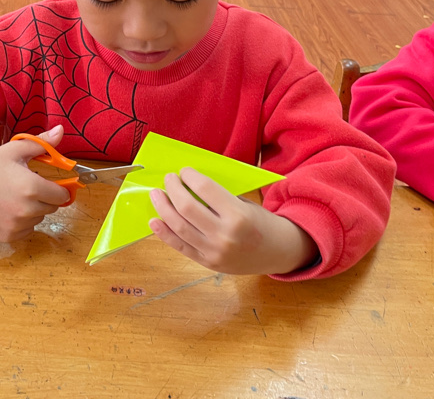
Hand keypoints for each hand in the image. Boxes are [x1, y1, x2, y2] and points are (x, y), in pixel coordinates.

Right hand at [0, 125, 71, 242]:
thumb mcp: (15, 150)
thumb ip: (42, 143)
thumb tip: (61, 130)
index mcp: (32, 187)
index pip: (62, 195)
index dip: (57, 188)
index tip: (47, 183)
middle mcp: (26, 210)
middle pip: (52, 207)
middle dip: (44, 198)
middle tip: (25, 188)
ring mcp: (17, 225)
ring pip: (38, 218)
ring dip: (33, 210)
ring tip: (13, 198)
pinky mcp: (8, 236)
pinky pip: (26, 230)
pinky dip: (21, 222)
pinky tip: (7, 210)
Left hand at [148, 167, 317, 275]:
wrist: (278, 252)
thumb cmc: (261, 222)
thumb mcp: (245, 204)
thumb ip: (218, 197)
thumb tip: (188, 183)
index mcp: (238, 215)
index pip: (205, 188)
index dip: (190, 176)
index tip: (184, 171)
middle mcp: (224, 235)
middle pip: (187, 207)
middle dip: (173, 189)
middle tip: (169, 179)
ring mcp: (214, 251)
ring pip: (179, 226)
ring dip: (163, 208)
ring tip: (157, 194)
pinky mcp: (207, 263)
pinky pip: (179, 246)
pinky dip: (164, 233)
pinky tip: (154, 220)